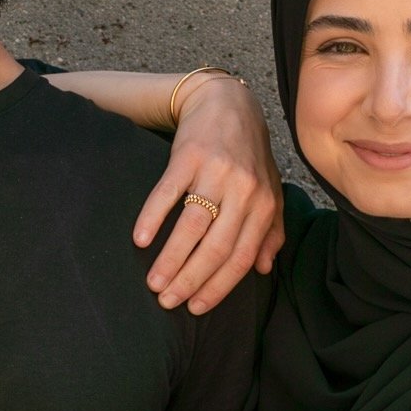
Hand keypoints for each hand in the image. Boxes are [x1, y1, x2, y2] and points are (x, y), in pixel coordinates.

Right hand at [134, 75, 284, 311]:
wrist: (227, 102)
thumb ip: (271, 230)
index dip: (218, 287)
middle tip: (166, 301)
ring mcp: (216, 173)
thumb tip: (263, 268)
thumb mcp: (269, 190)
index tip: (195, 308)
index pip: (240, 257)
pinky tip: (139, 239)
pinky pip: (168, 192)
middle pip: (215, 247)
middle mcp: (243, 191)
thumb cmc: (248, 153)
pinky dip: (152, 217)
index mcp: (262, 205)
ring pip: (192, 226)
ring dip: (170, 259)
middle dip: (190, 280)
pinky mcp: (189, 155)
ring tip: (153, 282)